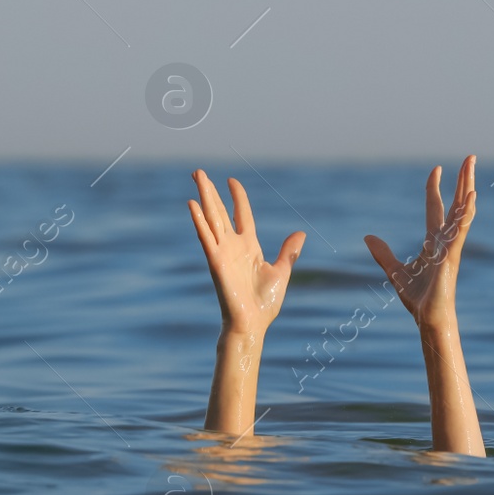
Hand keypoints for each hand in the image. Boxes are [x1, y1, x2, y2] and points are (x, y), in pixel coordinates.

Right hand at [188, 170, 304, 339]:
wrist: (253, 323)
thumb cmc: (264, 303)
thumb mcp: (281, 271)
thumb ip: (288, 251)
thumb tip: (300, 233)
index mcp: (249, 246)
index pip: (242, 214)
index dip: (237, 197)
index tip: (232, 181)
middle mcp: (233, 245)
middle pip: (220, 211)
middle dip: (211, 191)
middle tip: (199, 171)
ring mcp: (222, 252)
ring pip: (211, 218)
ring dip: (203, 197)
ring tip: (197, 176)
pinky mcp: (216, 262)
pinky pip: (206, 238)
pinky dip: (199, 221)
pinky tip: (193, 205)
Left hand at [364, 156, 476, 327]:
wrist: (428, 319)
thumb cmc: (419, 299)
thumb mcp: (395, 271)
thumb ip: (383, 254)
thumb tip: (368, 237)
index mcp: (434, 241)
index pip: (436, 207)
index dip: (435, 187)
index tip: (436, 169)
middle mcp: (446, 239)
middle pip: (456, 203)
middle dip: (462, 180)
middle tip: (469, 157)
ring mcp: (451, 246)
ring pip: (462, 211)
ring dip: (467, 188)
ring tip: (470, 168)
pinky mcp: (452, 256)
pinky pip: (460, 231)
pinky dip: (466, 214)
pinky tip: (471, 197)